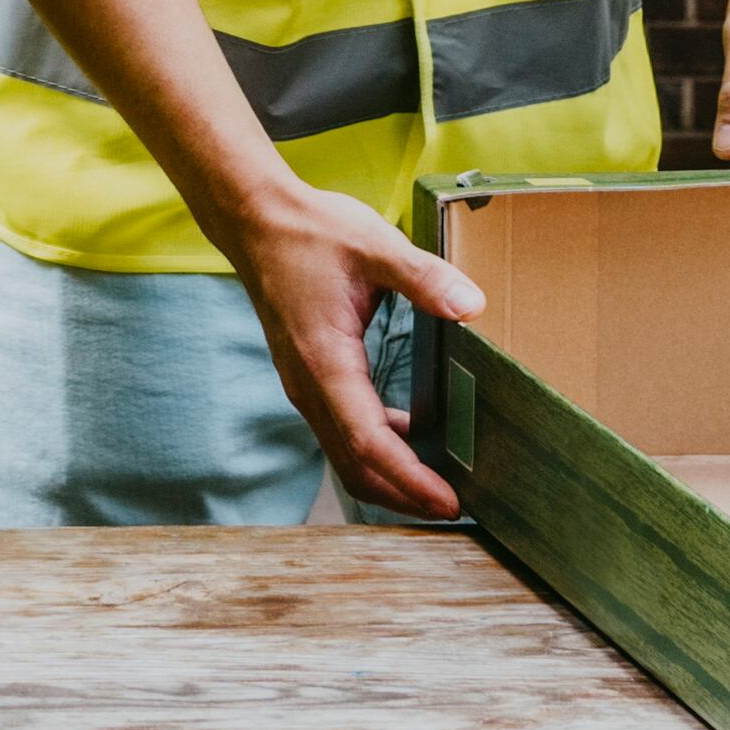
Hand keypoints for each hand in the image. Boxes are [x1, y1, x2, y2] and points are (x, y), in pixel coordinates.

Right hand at [207, 180, 488, 519]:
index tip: (448, 500)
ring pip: (346, 456)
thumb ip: (424, 276)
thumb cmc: (312, 232)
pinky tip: (411, 443)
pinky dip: (376, 453)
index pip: (368, 441)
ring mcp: (304, 386)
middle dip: (404, 496)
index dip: (410, 478)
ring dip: (390, 480)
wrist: (257, 221)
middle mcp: (308, 385)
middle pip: (355, 465)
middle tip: (456, 509)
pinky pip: (342, 433)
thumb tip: (472, 306)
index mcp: (325, 361)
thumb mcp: (374, 244)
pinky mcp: (308, 379)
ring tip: (438, 487)